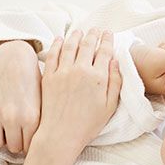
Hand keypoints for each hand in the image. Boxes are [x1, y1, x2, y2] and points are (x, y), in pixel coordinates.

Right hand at [0, 41, 41, 153]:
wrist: (14, 57)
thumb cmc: (32, 81)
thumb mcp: (43, 102)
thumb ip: (41, 125)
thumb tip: (42, 147)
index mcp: (31, 117)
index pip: (29, 148)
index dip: (29, 145)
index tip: (28, 140)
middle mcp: (12, 117)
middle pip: (13, 148)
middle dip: (15, 143)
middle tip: (17, 134)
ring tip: (4, 130)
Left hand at [30, 29, 121, 155]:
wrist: (61, 134)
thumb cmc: (87, 124)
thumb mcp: (110, 106)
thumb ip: (115, 82)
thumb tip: (115, 62)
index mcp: (98, 77)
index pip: (104, 51)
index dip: (107, 40)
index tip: (108, 34)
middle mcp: (80, 70)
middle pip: (88, 44)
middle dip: (93, 34)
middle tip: (95, 29)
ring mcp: (62, 72)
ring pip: (70, 45)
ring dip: (76, 36)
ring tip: (79, 31)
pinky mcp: (49, 76)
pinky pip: (53, 54)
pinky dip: (57, 44)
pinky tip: (60, 40)